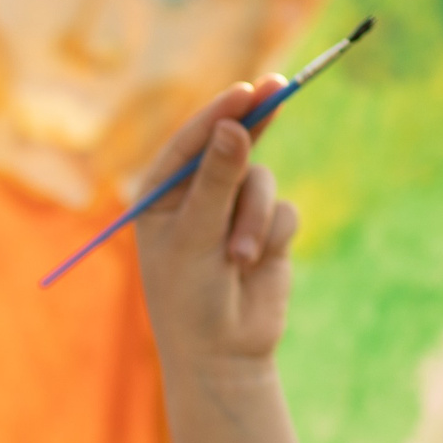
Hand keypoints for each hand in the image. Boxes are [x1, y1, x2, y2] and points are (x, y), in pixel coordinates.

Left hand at [132, 81, 301, 376]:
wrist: (223, 355)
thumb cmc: (190, 299)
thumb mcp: (196, 236)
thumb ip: (216, 182)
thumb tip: (233, 127)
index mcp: (160, 195)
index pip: (190, 141)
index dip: (218, 114)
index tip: (245, 91)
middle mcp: (195, 196)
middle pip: (230, 144)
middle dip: (253, 121)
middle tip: (278, 87)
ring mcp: (232, 211)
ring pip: (261, 180)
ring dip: (255, 216)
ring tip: (240, 257)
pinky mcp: (265, 229)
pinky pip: (282, 209)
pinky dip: (272, 233)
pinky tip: (256, 264)